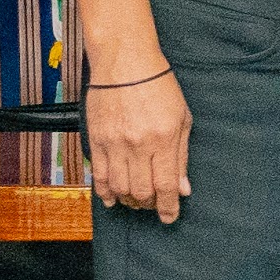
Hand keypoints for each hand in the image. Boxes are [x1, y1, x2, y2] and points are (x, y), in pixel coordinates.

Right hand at [85, 58, 191, 222]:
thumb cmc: (158, 86)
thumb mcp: (182, 118)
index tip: (169, 217)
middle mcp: (138, 145)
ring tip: (136, 200)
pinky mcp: (96, 140)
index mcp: (163, 139)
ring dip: (129, 200)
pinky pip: (99, 176)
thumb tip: (182, 189)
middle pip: (141, 192)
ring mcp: (114, 143)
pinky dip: (105, 192)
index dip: (168, 208)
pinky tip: (113, 198)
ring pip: (119, 188)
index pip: (166, 186)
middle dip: (149, 205)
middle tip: (154, 204)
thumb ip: (181, 156)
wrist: (125, 61)